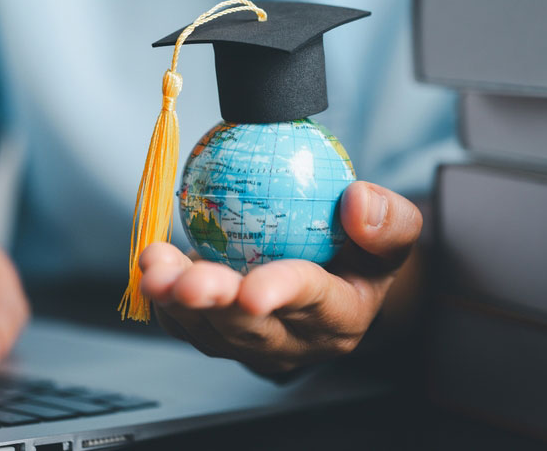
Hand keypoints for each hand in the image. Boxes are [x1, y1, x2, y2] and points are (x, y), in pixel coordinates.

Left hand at [139, 181, 421, 373]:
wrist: (334, 280)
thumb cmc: (361, 253)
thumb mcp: (393, 234)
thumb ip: (388, 221)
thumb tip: (358, 200)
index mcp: (341, 318)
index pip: (313, 304)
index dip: (281, 294)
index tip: (253, 289)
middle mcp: (294, 343)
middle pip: (250, 329)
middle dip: (214, 305)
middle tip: (186, 282)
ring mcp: (251, 346)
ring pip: (208, 330)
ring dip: (176, 300)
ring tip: (156, 268)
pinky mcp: (218, 337)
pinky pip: (184, 324)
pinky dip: (162, 296)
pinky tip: (152, 263)